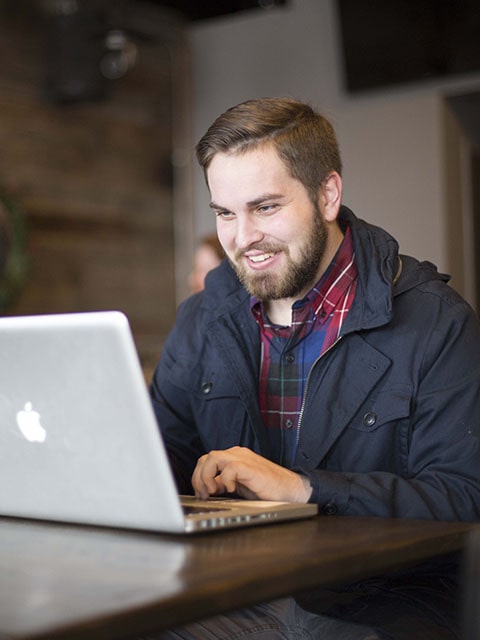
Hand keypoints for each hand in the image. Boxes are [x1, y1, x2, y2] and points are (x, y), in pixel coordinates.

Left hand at [192, 446, 311, 502]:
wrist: (291, 491)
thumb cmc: (268, 490)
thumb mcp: (240, 487)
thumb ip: (223, 484)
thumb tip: (207, 489)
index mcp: (234, 458)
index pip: (206, 461)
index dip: (199, 477)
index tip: (202, 494)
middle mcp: (237, 455)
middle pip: (206, 458)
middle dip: (199, 478)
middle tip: (205, 495)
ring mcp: (244, 459)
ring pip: (212, 458)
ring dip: (207, 476)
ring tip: (213, 492)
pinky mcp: (250, 467)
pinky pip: (229, 468)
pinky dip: (225, 480)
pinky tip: (232, 490)